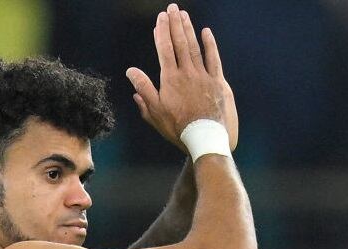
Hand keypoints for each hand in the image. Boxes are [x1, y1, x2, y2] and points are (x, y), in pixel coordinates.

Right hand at [126, 4, 238, 151]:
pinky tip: (206, 32)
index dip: (162, 32)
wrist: (205, 137)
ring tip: (184, 15)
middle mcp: (186, 73)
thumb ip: (143, 89)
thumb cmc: (177, 127)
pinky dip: (210, 44)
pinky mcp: (217, 81)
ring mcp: (203, 75)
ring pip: (195, 47)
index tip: (160, 18)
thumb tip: (131, 71)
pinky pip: (213, 59)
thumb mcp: (154, 112)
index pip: (164, 50)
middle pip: (180, 43)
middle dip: (175, 24)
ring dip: (189, 29)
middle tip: (172, 8)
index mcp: (170, 79)